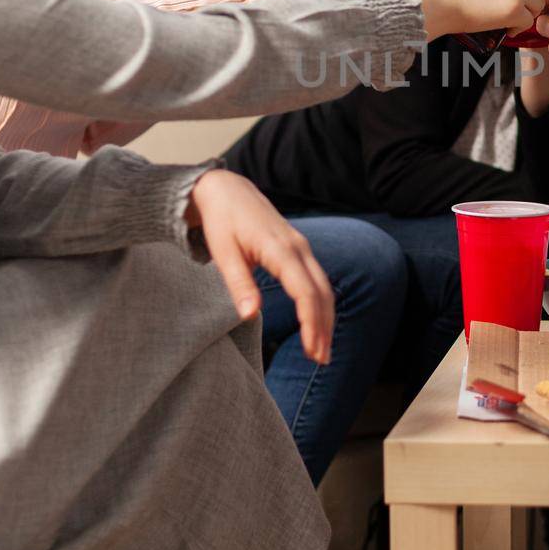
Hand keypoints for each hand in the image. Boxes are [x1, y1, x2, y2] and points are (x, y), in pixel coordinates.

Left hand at [185, 170, 332, 363]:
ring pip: (324, 286)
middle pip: (322, 292)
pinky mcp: (299, 249)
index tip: (310, 350)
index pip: (306, 292)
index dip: (311, 323)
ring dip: (325, 318)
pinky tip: (316, 322)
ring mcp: (302, 247)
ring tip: (321, 349)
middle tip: (321, 359)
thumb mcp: (224, 254)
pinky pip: (317, 279)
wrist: (227, 190)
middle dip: (324, 327)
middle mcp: (298, 247)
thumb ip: (239, 284)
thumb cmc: (223, 221)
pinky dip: (321, 303)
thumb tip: (251, 315)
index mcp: (280, 249)